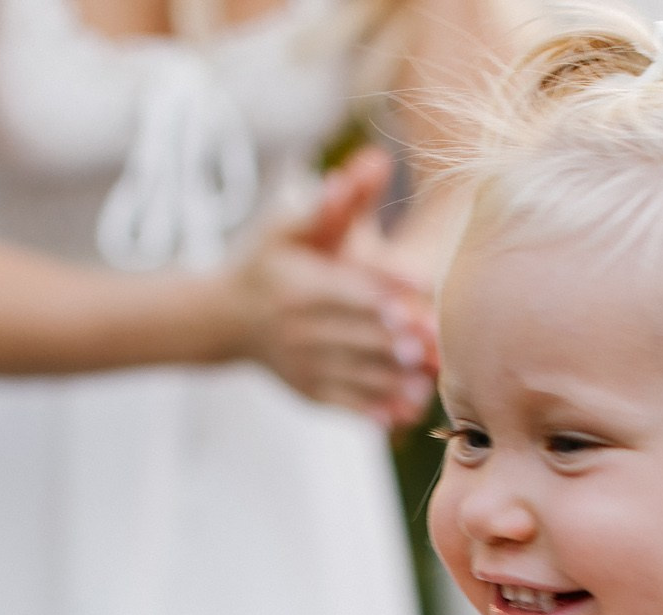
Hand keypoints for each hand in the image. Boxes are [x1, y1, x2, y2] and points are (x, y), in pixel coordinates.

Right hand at [226, 147, 434, 426]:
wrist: (223, 318)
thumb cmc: (267, 261)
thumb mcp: (288, 226)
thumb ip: (335, 201)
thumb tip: (377, 157)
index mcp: (300, 286)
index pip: (349, 289)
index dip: (384, 292)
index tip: (422, 293)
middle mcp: (300, 328)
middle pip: (358, 335)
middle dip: (398, 341)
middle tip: (439, 344)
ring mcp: (304, 365)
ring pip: (356, 375)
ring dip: (395, 381)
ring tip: (432, 381)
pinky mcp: (309, 392)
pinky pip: (346, 404)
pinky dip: (377, 409)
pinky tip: (408, 410)